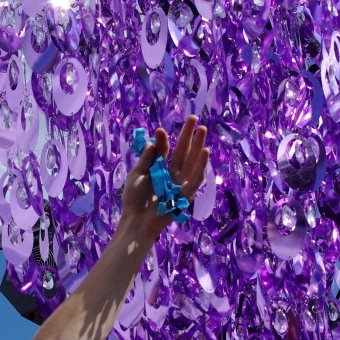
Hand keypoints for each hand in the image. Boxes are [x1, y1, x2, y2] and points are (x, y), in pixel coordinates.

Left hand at [121, 116, 208, 237]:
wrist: (137, 220)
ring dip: (198, 145)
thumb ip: (146, 158)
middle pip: (183, 152)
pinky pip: (196, 178)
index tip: (161, 131)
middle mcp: (171, 174)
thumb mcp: (137, 174)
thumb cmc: (134, 199)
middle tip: (194, 118)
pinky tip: (205, 151)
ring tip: (202, 130)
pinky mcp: (186, 193)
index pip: (165, 150)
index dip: (164, 140)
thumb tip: (153, 140)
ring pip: (192, 161)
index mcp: (159, 169)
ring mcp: (180, 183)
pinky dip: (201, 165)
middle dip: (188, 135)